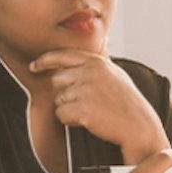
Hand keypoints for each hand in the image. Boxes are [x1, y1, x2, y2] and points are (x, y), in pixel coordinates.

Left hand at [30, 49, 169, 161]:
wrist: (138, 125)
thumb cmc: (127, 102)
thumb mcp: (116, 74)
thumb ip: (101, 62)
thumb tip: (95, 47)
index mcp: (97, 62)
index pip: (63, 55)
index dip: (45, 61)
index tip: (34, 66)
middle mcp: (90, 73)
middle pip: (58, 80)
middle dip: (65, 92)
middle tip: (85, 102)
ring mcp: (86, 90)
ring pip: (59, 99)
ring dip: (69, 108)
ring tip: (91, 111)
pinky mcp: (82, 109)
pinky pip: (61, 114)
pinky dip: (70, 120)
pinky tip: (87, 120)